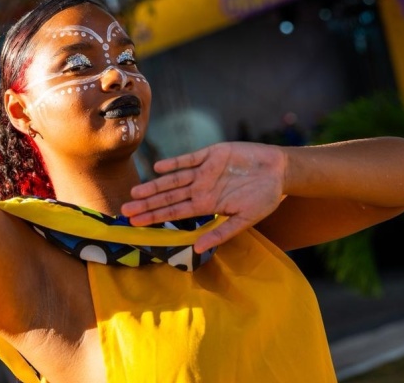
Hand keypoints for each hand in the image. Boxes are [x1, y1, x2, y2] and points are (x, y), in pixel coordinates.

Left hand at [121, 142, 288, 252]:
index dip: (155, 217)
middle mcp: (201, 188)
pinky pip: (189, 159)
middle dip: (147, 204)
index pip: (175, 212)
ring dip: (155, 185)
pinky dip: (175, 163)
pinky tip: (158, 167)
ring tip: (136, 192)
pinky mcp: (211, 154)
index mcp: (207, 205)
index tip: (135, 223)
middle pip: (168, 197)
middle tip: (125, 210)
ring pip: (174, 179)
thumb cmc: (265, 197)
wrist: (279, 170)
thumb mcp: (245, 219)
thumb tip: (197, 250)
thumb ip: (221, 233)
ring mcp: (204, 171)